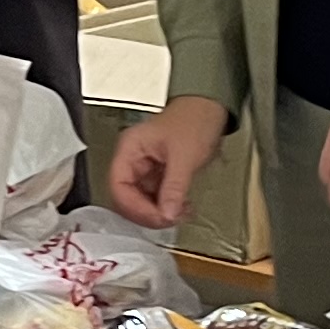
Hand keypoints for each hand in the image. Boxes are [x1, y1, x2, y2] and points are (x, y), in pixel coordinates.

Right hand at [107, 93, 230, 227]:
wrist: (211, 108)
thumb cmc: (194, 119)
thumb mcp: (184, 156)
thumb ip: (174, 187)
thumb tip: (167, 214)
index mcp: (129, 149)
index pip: (118, 186)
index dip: (134, 206)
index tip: (157, 217)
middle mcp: (133, 159)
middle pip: (127, 197)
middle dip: (147, 212)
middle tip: (169, 219)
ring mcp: (145, 167)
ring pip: (141, 200)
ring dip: (158, 212)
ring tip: (178, 214)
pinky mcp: (158, 173)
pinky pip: (155, 196)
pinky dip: (167, 206)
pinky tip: (181, 208)